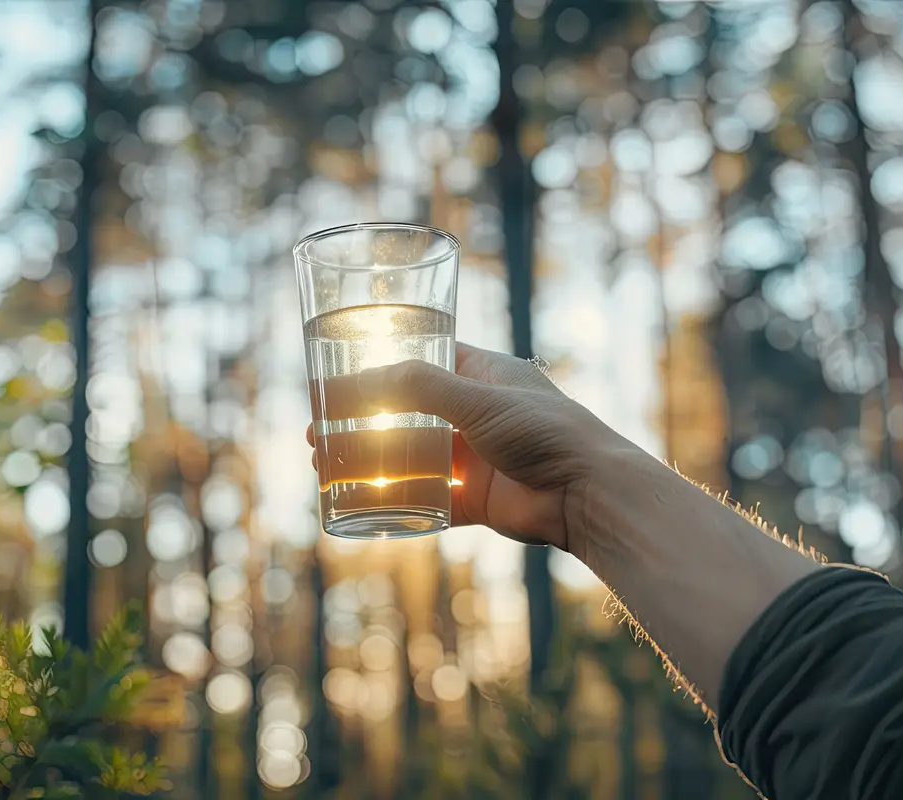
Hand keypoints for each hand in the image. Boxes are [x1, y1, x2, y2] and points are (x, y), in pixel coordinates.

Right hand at [306, 342, 627, 548]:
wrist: (586, 493)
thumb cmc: (543, 431)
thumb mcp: (476, 398)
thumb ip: (420, 386)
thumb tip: (363, 378)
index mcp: (481, 375)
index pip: (421, 360)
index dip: (377, 368)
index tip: (335, 378)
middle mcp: (475, 414)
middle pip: (404, 414)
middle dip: (360, 423)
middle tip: (317, 433)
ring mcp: (474, 458)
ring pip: (408, 458)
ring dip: (367, 463)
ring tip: (324, 468)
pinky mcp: (475, 500)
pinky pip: (424, 500)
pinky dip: (393, 503)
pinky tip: (358, 505)